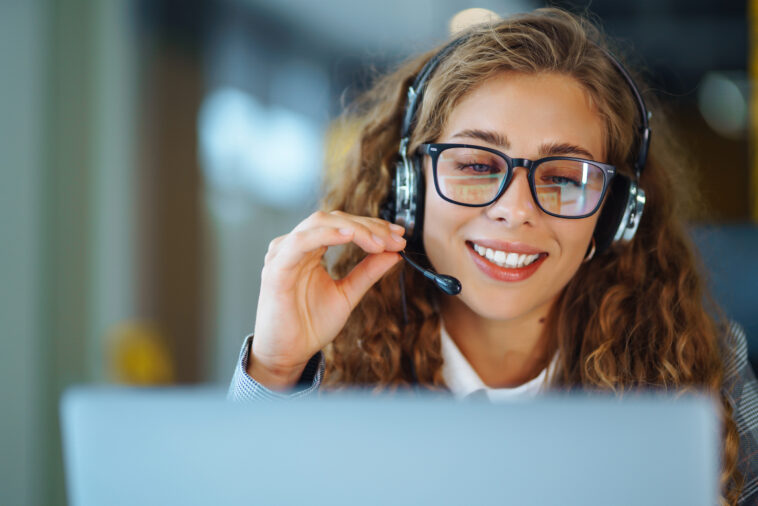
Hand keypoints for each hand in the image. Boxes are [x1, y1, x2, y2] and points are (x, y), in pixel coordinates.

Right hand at [249, 210, 405, 387]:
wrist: (288, 354)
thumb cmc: (310, 325)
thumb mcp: (348, 294)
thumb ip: (368, 272)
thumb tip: (394, 253)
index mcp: (311, 250)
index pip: (343, 225)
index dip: (373, 226)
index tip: (399, 235)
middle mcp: (296, 246)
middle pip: (334, 219)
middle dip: (369, 226)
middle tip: (395, 239)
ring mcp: (284, 254)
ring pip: (319, 224)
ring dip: (354, 229)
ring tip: (379, 242)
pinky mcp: (276, 269)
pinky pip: (300, 242)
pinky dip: (325, 235)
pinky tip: (348, 236)